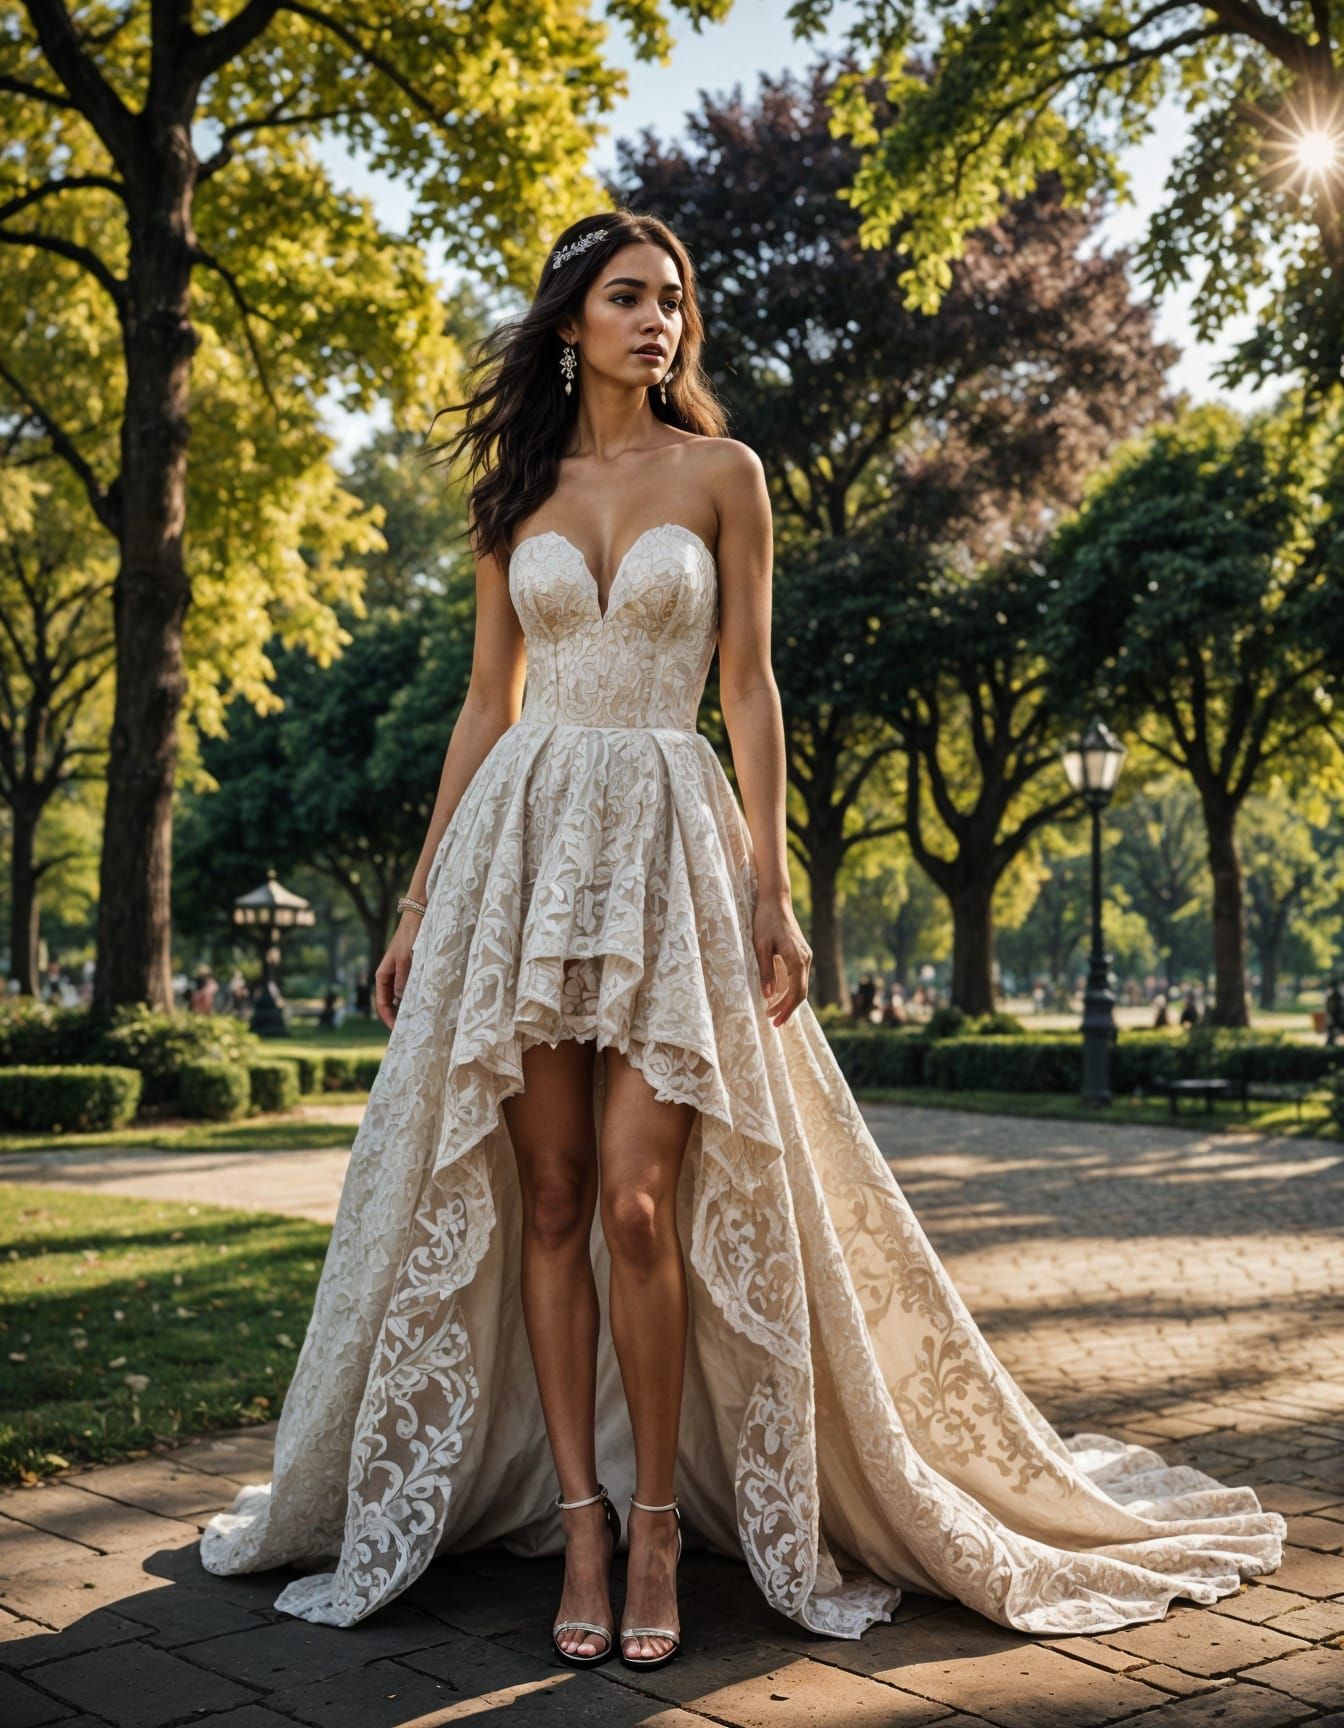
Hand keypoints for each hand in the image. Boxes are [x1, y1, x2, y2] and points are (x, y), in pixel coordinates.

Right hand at [374, 913, 420, 1029]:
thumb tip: (400, 1000)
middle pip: (391, 1003)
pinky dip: (416, 998)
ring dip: (408, 1009)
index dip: (388, 1019)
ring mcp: (402, 973)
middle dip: (398, 1018)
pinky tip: (426, 1005)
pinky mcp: (413, 969)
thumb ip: (404, 978)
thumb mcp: (406, 958)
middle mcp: (391, 976)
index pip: (382, 1003)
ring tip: (418, 1023)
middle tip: (409, 1032)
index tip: (398, 1031)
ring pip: (402, 997)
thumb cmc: (411, 935)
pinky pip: (412, 989)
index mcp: (383, 974)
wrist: (419, 915)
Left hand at [753, 892, 811, 1026]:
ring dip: (789, 1000)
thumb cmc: (765, 920)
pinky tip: (779, 994)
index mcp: (797, 958)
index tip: (774, 1020)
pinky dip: (790, 989)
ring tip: (773, 1011)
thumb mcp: (760, 946)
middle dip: (788, 1008)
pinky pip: (798, 976)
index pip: (796, 992)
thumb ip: (765, 971)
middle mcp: (805, 958)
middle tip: (772, 1021)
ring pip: (801, 985)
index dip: (786, 1009)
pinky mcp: (801, 952)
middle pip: (801, 992)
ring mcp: (805, 955)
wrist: (775, 900)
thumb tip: (768, 995)